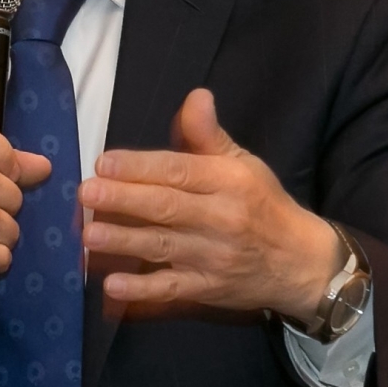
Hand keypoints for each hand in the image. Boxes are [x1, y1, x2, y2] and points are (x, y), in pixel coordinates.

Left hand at [78, 88, 340, 324]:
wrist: (301, 264)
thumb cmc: (263, 206)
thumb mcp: (243, 165)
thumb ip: (209, 136)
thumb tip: (195, 96)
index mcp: (228, 182)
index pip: (179, 171)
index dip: (140, 167)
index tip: (103, 162)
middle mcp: (221, 218)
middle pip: (166, 208)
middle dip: (123, 200)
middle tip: (85, 194)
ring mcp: (213, 257)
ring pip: (163, 246)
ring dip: (124, 242)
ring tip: (88, 235)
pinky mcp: (207, 290)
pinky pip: (172, 289)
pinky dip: (142, 290)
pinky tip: (113, 286)